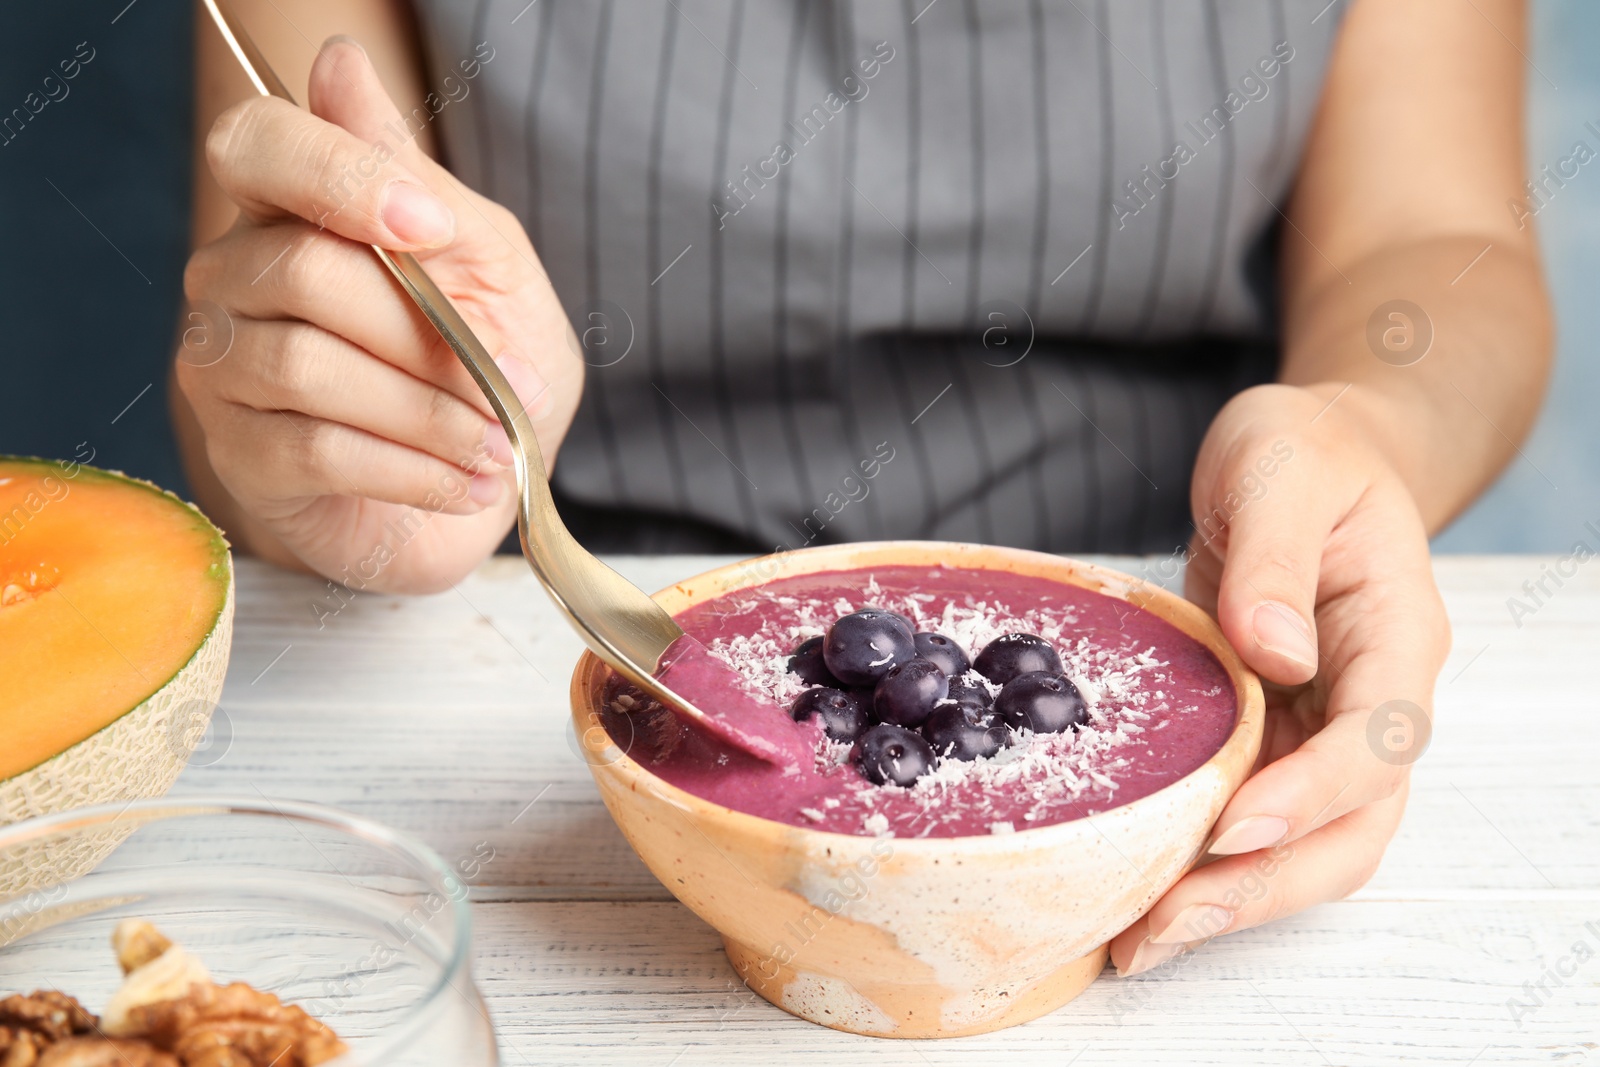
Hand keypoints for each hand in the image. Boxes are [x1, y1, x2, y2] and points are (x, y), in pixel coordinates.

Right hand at [178, 37, 581, 592]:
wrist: (481, 484)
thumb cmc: (484, 366)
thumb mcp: (488, 264)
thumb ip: (421, 180)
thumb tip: (338, 62)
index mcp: (295, 209)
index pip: (259, 144)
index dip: (338, 176)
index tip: (431, 227)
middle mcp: (235, 277)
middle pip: (304, 270)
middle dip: (428, 334)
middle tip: (505, 381)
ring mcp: (226, 368)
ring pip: (309, 365)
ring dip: (429, 412)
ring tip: (494, 444)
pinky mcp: (243, 456)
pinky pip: (320, 450)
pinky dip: (413, 468)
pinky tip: (465, 481)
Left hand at [1111, 383, 1449, 975]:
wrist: (1305, 460)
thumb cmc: (1302, 451)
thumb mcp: (1279, 464)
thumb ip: (1276, 553)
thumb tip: (1273, 650)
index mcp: (1395, 633)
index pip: (1379, 737)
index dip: (1314, 791)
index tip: (1232, 824)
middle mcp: (1374, 698)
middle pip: (1352, 826)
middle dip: (1263, 884)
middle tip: (1163, 924)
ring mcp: (1326, 728)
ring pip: (1308, 844)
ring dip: (1231, 897)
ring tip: (1136, 939)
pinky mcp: (1274, 739)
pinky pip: (1252, 818)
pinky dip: (1202, 862)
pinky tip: (1132, 888)